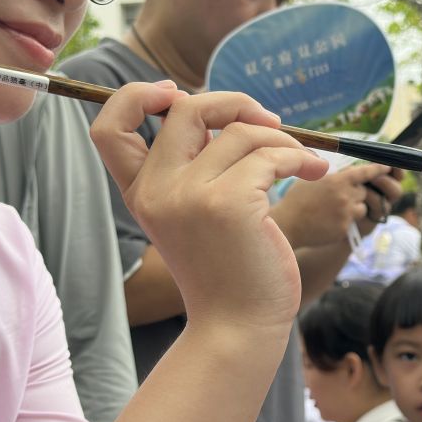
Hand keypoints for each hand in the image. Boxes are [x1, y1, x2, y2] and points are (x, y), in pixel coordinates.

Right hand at [91, 84, 327, 333]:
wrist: (237, 328)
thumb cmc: (226, 273)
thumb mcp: (193, 216)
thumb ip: (195, 168)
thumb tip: (231, 111)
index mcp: (141, 194)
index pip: (108, 126)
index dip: (137, 95)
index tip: (174, 92)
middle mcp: (157, 191)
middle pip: (184, 108)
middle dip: (233, 101)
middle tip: (267, 122)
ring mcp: (190, 197)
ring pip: (239, 131)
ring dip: (280, 138)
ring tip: (301, 160)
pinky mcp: (229, 205)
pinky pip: (270, 156)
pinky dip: (298, 157)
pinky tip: (312, 171)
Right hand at [270, 164, 402, 249]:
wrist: (288, 225)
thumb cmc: (296, 200)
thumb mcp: (311, 178)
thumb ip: (331, 174)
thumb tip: (343, 168)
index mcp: (337, 180)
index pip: (365, 172)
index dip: (378, 169)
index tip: (388, 167)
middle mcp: (345, 195)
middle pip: (364, 191)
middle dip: (357, 193)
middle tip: (341, 196)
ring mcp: (346, 212)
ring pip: (362, 207)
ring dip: (353, 207)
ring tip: (333, 209)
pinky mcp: (345, 227)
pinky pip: (353, 221)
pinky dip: (345, 220)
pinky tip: (329, 221)